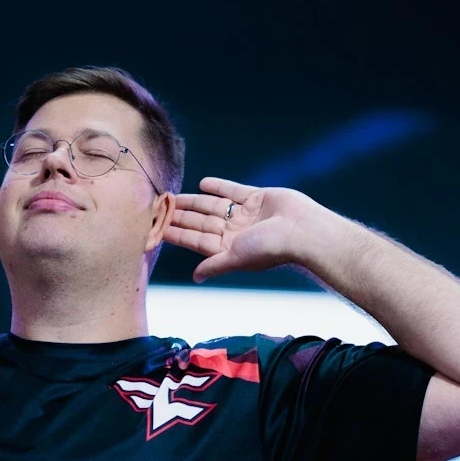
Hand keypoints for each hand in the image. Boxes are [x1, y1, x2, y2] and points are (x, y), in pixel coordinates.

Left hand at [164, 177, 312, 282]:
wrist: (302, 231)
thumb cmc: (270, 248)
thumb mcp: (237, 258)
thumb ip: (215, 265)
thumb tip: (195, 277)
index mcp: (229, 248)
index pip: (196, 240)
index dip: (177, 233)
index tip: (158, 227)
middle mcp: (236, 232)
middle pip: (201, 222)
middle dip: (181, 216)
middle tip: (160, 207)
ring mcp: (246, 214)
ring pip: (213, 206)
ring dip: (194, 201)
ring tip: (175, 196)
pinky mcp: (258, 198)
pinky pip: (233, 191)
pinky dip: (219, 187)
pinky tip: (202, 183)